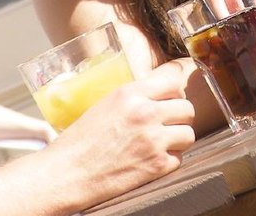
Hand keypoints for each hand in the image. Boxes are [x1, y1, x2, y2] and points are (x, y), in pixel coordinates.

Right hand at [49, 61, 194, 199]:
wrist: (66, 174)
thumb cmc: (80, 141)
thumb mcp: (106, 104)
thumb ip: (134, 96)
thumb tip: (159, 92)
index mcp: (130, 93)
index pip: (174, 81)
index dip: (176, 92)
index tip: (173, 99)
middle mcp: (146, 113)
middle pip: (187, 108)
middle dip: (180, 117)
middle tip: (168, 124)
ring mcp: (153, 140)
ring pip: (189, 134)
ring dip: (178, 139)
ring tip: (163, 143)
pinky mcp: (156, 166)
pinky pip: (179, 158)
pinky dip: (169, 161)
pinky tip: (153, 160)